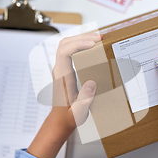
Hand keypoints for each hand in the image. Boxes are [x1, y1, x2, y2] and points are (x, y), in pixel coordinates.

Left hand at [27, 32, 100, 157]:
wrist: (61, 120)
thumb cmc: (70, 116)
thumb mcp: (79, 111)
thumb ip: (85, 98)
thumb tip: (91, 83)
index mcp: (62, 77)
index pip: (64, 52)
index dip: (78, 44)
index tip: (93, 44)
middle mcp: (59, 69)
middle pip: (65, 44)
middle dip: (81, 37)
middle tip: (99, 37)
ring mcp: (61, 68)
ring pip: (66, 45)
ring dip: (80, 39)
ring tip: (97, 38)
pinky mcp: (65, 69)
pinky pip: (69, 51)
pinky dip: (80, 44)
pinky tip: (91, 46)